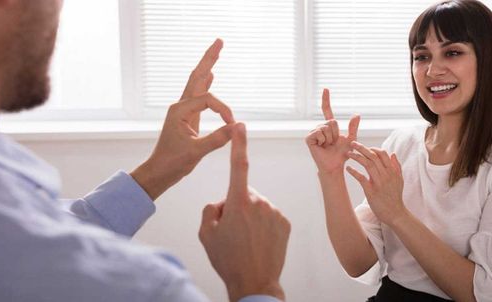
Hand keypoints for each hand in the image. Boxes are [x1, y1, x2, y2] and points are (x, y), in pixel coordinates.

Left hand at [131, 39, 234, 199]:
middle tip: (219, 41)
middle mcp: (180, 106)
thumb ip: (217, 139)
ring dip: (207, 67)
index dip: (224, 110)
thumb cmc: (172, 163)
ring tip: (216, 52)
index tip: (232, 125)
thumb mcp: (196, 152)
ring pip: (198, 84)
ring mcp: (183, 111)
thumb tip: (237, 127)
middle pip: (198, 77)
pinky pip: (199, 96)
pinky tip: (211, 76)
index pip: (208, 100)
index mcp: (180, 111)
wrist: (159, 172)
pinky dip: (206, 84)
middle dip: (208, 59)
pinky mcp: (187, 118)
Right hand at [199, 123, 290, 301]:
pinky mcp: (285, 222)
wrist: (255, 283)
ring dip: (251, 216)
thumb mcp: (206, 233)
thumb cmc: (228, 259)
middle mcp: (259, 202)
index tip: (241, 126)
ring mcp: (274, 212)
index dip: (240, 144)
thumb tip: (222, 202)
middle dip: (236, 204)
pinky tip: (259, 241)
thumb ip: (211, 209)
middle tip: (233, 230)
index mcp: (238, 202)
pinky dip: (263, 224)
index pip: (238, 165)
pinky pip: (270, 215)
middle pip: (243, 193)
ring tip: (247, 239)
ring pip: (257, 205)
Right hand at [305, 89, 360, 174]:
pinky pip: (319, 132)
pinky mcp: (309, 138)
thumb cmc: (342, 154)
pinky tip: (322, 146)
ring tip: (328, 145)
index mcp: (329, 126)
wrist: (335, 165)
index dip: (326, 99)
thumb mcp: (351, 139)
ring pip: (326, 127)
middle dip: (336, 133)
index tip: (326, 89)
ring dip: (330, 138)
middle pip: (332, 121)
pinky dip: (324, 140)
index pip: (327, 110)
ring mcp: (313, 132)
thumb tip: (357, 114)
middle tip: (333, 143)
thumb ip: (353, 127)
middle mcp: (320, 127)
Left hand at [346, 141, 406, 225]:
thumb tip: (393, 153)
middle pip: (373, 157)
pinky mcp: (371, 191)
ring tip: (348, 153)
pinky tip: (348, 168)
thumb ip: (397, 167)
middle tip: (352, 143)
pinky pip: (361, 178)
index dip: (373, 149)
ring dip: (357, 157)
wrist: (395, 214)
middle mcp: (386, 175)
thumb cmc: (395, 197)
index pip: (383, 154)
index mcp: (392, 172)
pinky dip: (354, 172)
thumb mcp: (399, 180)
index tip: (365, 148)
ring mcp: (379, 183)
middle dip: (362, 148)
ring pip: (367, 165)